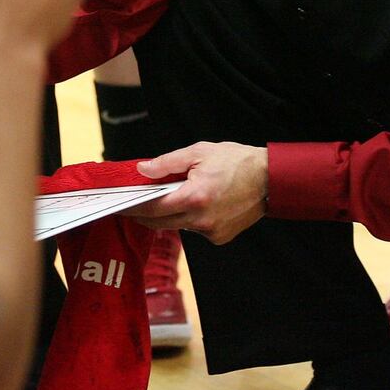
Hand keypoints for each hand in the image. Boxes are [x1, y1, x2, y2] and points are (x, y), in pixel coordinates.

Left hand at [132, 142, 267, 243]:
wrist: (270, 179)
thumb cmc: (236, 161)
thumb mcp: (199, 152)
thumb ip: (167, 163)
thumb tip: (143, 170)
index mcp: (194, 197)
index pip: (153, 208)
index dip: (132, 207)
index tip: (119, 204)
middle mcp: (201, 219)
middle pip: (160, 222)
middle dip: (144, 214)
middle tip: (132, 204)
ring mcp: (211, 232)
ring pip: (178, 226)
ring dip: (169, 214)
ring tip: (167, 197)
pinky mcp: (220, 238)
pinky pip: (195, 230)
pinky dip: (190, 219)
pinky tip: (196, 204)